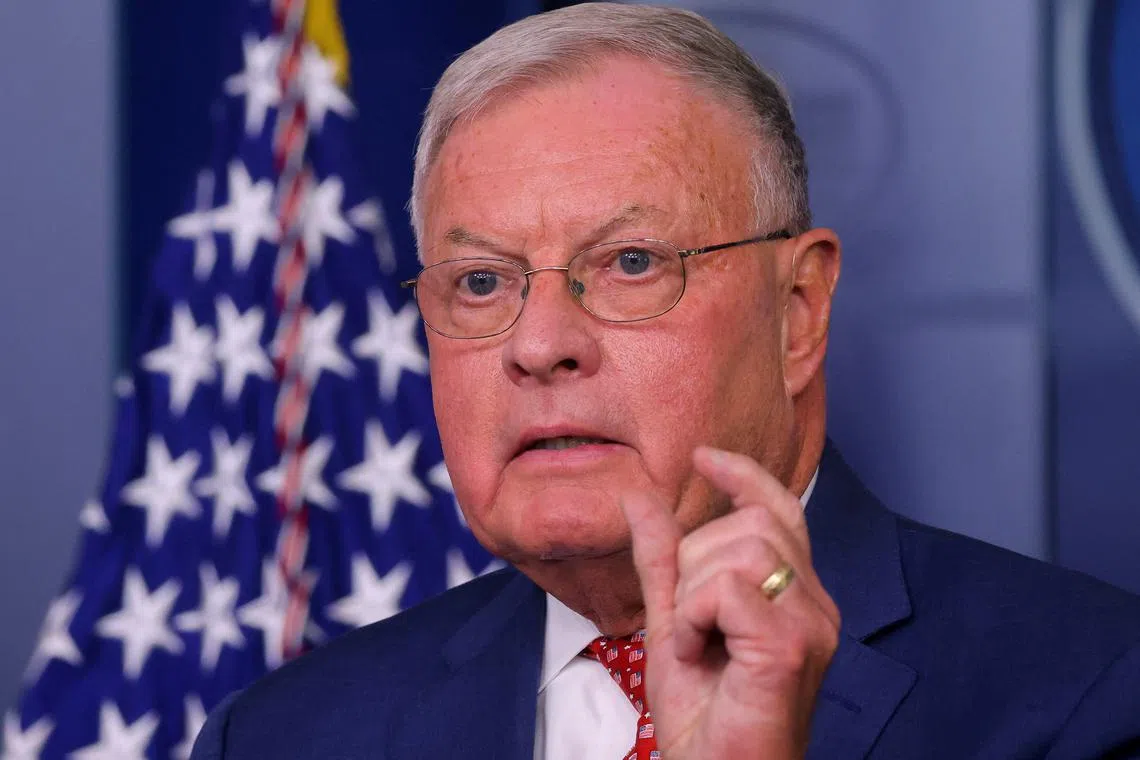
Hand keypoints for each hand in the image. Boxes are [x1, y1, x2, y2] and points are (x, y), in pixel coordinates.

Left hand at [621, 446, 840, 758]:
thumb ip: (662, 559)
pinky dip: (693, 616)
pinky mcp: (792, 645)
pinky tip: (695, 652)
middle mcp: (816, 605)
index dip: (744, 476)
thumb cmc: (704, 715)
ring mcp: (811, 624)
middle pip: (751, 524)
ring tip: (694, 642)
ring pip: (740, 550)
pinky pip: (728, 589)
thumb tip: (638, 496)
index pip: (780, 510)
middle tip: (690, 622)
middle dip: (697, 561)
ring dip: (693, 594)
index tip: (703, 458)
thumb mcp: (672, 621)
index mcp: (794, 596)